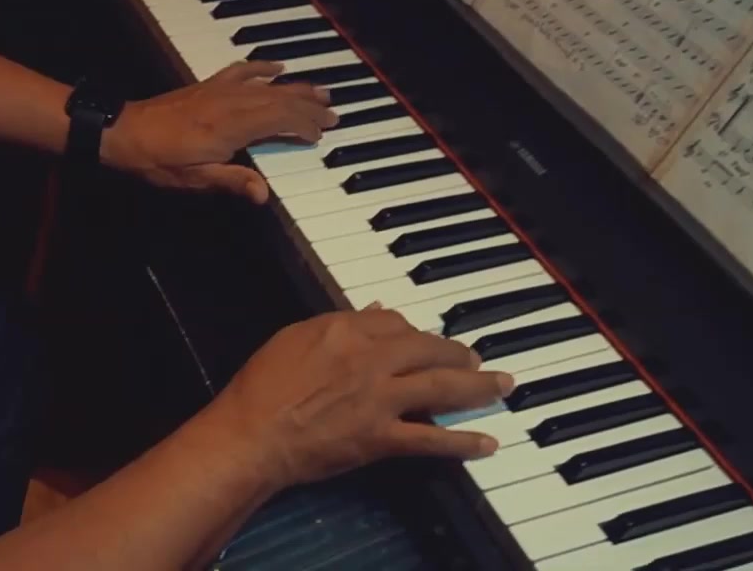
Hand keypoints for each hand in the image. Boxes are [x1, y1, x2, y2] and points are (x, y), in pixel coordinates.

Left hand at [100, 61, 335, 202]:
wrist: (123, 132)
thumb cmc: (158, 160)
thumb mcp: (195, 179)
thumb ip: (232, 182)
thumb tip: (265, 195)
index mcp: (232, 126)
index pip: (280, 120)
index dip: (304, 126)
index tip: (322, 133)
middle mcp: (231, 103)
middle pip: (280, 100)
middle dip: (309, 106)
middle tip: (334, 112)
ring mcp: (220, 90)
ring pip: (267, 85)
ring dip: (295, 88)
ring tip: (319, 91)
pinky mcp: (208, 86)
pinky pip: (241, 70)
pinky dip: (261, 67)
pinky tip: (276, 66)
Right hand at [201, 307, 510, 489]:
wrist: (251, 433)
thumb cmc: (261, 386)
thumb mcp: (293, 338)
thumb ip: (337, 324)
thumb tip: (373, 310)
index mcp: (345, 329)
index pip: (394, 321)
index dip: (413, 330)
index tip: (421, 338)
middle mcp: (370, 359)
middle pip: (427, 348)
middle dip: (458, 353)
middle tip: (477, 359)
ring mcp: (379, 399)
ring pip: (440, 387)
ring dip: (477, 386)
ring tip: (501, 385)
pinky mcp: (381, 438)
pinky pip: (430, 438)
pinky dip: (462, 442)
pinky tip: (486, 442)